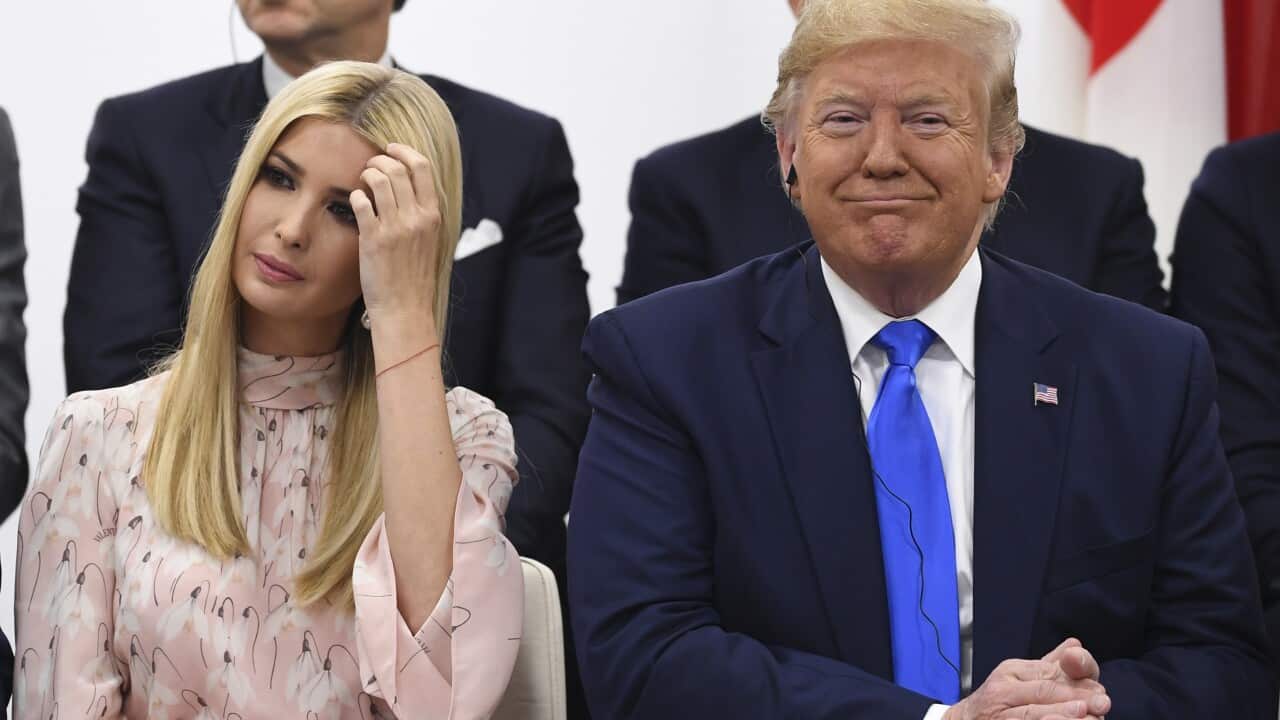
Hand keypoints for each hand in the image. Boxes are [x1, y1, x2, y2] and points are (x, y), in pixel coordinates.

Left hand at [351, 143, 441, 330]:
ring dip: (366, 174)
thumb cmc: (414, 277)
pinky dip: (356, 195)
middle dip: (380, 159)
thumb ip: (422, 216)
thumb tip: (408, 190)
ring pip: (379, 179)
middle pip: (398, 168)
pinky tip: (355, 201)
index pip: (423, 167)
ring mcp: (395, 228)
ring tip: (362, 181)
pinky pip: (361, 201)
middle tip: (371, 166)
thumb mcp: (428, 241)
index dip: (404, 151)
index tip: (392, 149)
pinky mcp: (373, 239)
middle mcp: (416, 218)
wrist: (405, 308)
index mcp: (433, 216)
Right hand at [943, 640, 1110, 719]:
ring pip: (1033, 713)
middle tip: (1102, 702)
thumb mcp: (1020, 678)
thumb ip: (1049, 665)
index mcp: (1011, 671)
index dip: (1075, 680)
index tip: (1099, 688)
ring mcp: (999, 712)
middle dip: (1075, 697)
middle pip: (1043, 691)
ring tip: (1087, 714)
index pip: (1047, 672)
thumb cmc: (998, 701)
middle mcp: (1002, 689)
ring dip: (1063, 714)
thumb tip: (1076, 645)